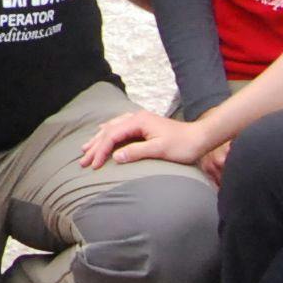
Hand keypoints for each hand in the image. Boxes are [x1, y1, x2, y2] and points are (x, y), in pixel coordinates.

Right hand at [80, 110, 213, 169]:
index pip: (112, 136)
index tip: (94, 165)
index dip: (101, 151)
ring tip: (85, 148)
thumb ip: (137, 152)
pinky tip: (102, 132)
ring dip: (98, 139)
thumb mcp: (160, 150)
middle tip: (82, 161)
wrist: (199, 137)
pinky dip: (107, 132)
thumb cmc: (182, 145)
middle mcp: (136, 118)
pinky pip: (119, 126)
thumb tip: (115, 157)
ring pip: (112, 128)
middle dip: (95, 147)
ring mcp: (139, 120)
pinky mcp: (143, 125)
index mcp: (138, 121)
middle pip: (108, 131)